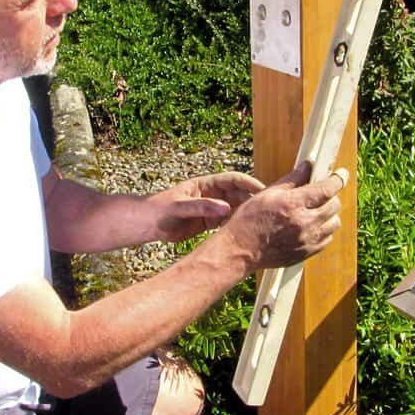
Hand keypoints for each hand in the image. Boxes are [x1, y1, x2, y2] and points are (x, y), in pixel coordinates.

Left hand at [150, 171, 265, 242]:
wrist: (146, 224)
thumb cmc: (159, 210)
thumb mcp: (180, 207)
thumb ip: (202, 207)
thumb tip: (225, 208)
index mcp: (205, 184)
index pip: (233, 179)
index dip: (249, 183)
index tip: (263, 191)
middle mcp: (211, 195)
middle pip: (238, 194)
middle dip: (253, 200)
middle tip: (268, 211)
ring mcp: (210, 208)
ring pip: (234, 209)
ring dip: (246, 215)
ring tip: (260, 224)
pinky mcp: (208, 223)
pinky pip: (226, 223)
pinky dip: (236, 227)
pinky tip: (245, 235)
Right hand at [217, 161, 347, 270]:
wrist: (241, 250)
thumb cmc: (249, 220)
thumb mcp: (268, 193)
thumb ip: (292, 179)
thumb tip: (308, 166)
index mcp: (294, 204)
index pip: (327, 189)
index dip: (338, 179)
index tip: (342, 174)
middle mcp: (304, 223)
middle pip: (334, 205)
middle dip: (331, 196)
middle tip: (322, 193)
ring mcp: (308, 240)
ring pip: (334, 223)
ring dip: (329, 214)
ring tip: (316, 211)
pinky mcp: (307, 253)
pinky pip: (327, 239)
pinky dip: (324, 230)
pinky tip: (311, 226)